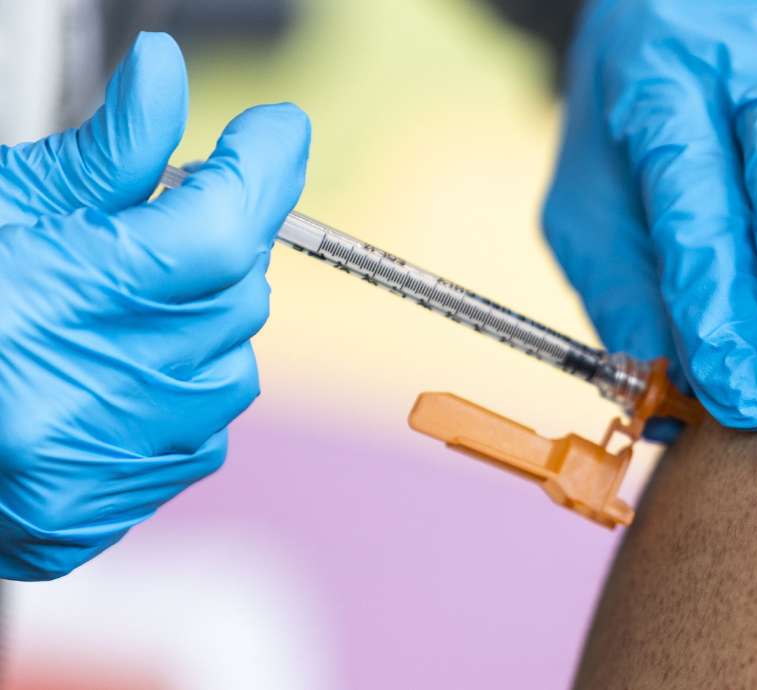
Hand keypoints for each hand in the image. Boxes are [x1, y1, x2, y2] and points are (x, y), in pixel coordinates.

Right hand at [0, 33, 309, 579]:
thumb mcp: (0, 208)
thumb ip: (99, 156)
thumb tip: (163, 77)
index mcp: (45, 313)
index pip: (216, 234)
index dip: (260, 173)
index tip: (276, 133)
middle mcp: (77, 408)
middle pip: (235, 299)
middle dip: (225, 239)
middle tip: (176, 213)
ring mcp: (90, 475)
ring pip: (230, 369)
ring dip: (204, 318)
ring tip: (126, 298)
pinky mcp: (91, 518)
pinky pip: (196, 434)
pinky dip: (180, 385)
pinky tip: (117, 364)